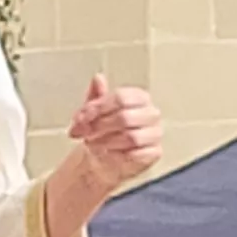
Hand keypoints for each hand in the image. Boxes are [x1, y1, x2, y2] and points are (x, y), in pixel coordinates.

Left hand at [65, 75, 162, 190]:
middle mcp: (151, 113)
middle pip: (125, 117)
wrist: (104, 157)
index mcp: (139, 97)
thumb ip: (95, 96)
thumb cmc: (102, 131)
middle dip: (99, 127)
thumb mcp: (93, 111)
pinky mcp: (155, 152)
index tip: (81, 119)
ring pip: (130, 137)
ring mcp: (155, 133)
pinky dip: (117, 155)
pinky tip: (107, 153)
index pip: (121, 98)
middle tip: (85, 133)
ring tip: (94, 144)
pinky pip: (136, 154)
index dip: (98, 108)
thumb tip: (98, 78)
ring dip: (106, 142)